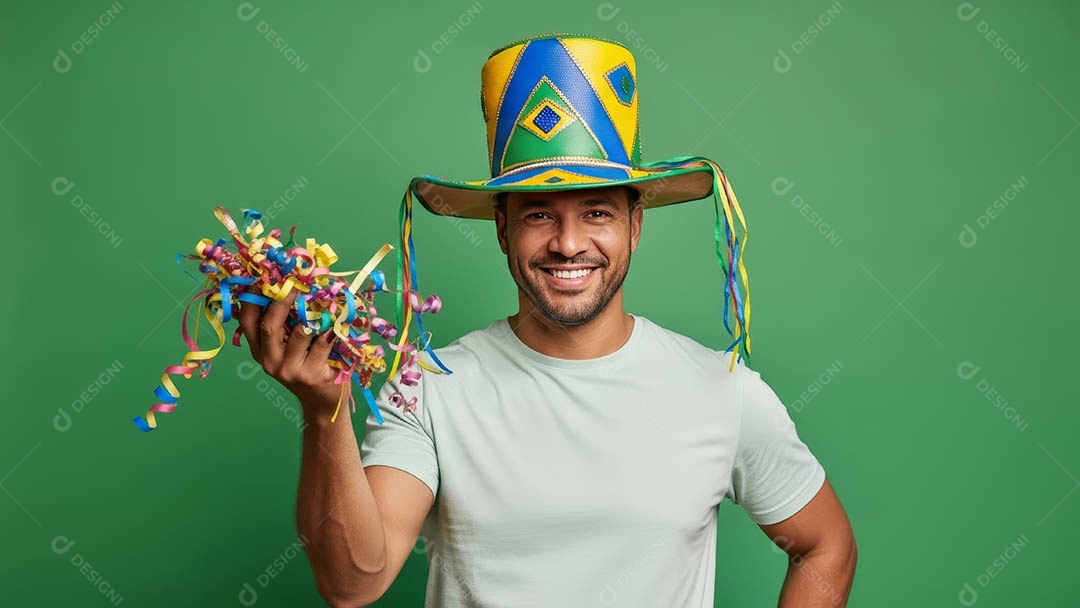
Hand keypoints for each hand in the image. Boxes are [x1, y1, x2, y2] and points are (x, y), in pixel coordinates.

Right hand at [235, 284, 345, 413]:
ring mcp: (289, 369)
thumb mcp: (288, 349)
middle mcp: (269, 361)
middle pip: (269, 325)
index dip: (252, 298)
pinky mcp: (311, 375)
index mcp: (259, 351)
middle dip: (282, 300)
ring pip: (298, 332)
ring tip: (323, 298)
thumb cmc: (308, 367)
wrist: (322, 402)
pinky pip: (321, 344)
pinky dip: (330, 330)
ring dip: (312, 314)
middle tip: (296, 283)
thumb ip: (284, 325)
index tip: (262, 277)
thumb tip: (291, 287)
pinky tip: (337, 322)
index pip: (247, 321)